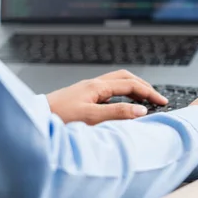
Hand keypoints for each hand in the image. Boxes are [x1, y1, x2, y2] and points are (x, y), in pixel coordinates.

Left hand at [47, 70, 167, 124]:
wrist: (35, 118)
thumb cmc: (59, 117)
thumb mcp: (92, 117)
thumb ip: (118, 113)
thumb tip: (141, 110)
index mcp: (97, 86)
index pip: (131, 85)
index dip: (149, 93)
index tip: (162, 101)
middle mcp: (93, 84)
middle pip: (125, 78)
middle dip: (143, 86)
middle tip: (156, 97)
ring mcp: (87, 89)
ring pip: (117, 82)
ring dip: (133, 88)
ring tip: (143, 99)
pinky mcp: (83, 96)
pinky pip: (109, 89)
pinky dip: (122, 94)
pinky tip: (122, 104)